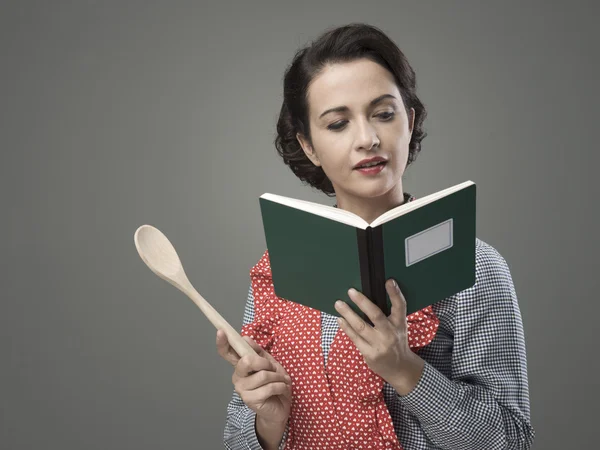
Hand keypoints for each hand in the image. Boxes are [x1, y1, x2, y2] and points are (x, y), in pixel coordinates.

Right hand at [216, 330, 291, 423]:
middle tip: (273, 369)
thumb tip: (245, 338)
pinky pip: (269, 387)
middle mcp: (238, 377)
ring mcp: (242, 389)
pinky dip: (281, 386)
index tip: (221, 331)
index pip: (227, 353)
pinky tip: (282, 390)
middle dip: (265, 363)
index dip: (223, 343)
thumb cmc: (275, 383)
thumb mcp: (269, 363)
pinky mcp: (250, 400)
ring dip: (278, 377)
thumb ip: (258, 351)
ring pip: (262, 375)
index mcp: (241, 366)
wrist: (281, 406)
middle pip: (246, 361)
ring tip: (281, 381)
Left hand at [334, 279, 424, 394]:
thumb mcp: (399, 327)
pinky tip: (340, 319)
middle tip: (351, 291)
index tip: (389, 281)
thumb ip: (389, 314)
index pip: (400, 306)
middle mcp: (390, 333)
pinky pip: (355, 338)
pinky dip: (346, 328)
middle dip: (362, 302)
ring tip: (338, 303)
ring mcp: (380, 344)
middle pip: (376, 315)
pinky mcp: (370, 354)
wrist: (400, 368)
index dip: (395, 293)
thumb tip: (369, 296)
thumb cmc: (396, 341)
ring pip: (361, 326)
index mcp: (400, 323)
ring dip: (348, 313)